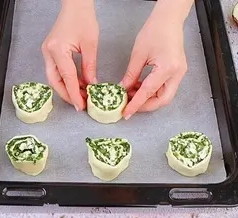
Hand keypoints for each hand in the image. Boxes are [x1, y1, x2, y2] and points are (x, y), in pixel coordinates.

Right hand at [41, 0, 98, 110]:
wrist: (75, 4)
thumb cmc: (83, 18)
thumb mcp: (90, 44)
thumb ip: (89, 66)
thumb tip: (91, 85)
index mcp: (57, 49)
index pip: (67, 77)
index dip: (74, 93)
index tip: (80, 105)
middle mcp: (48, 52)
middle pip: (55, 81)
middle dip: (66, 94)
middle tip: (78, 103)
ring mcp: (47, 53)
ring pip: (54, 78)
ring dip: (66, 87)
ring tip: (80, 94)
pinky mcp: (50, 52)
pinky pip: (56, 71)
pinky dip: (65, 79)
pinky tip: (76, 83)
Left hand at [121, 1, 189, 118]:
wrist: (169, 19)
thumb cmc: (155, 30)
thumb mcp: (138, 55)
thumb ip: (130, 76)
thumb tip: (123, 90)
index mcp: (167, 68)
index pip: (148, 92)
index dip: (136, 104)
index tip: (126, 113)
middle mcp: (176, 73)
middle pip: (162, 100)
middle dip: (145, 106)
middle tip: (130, 105)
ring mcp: (179, 73)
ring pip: (164, 96)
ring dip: (148, 99)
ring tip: (133, 94)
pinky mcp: (177, 72)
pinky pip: (165, 88)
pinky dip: (152, 92)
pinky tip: (140, 88)